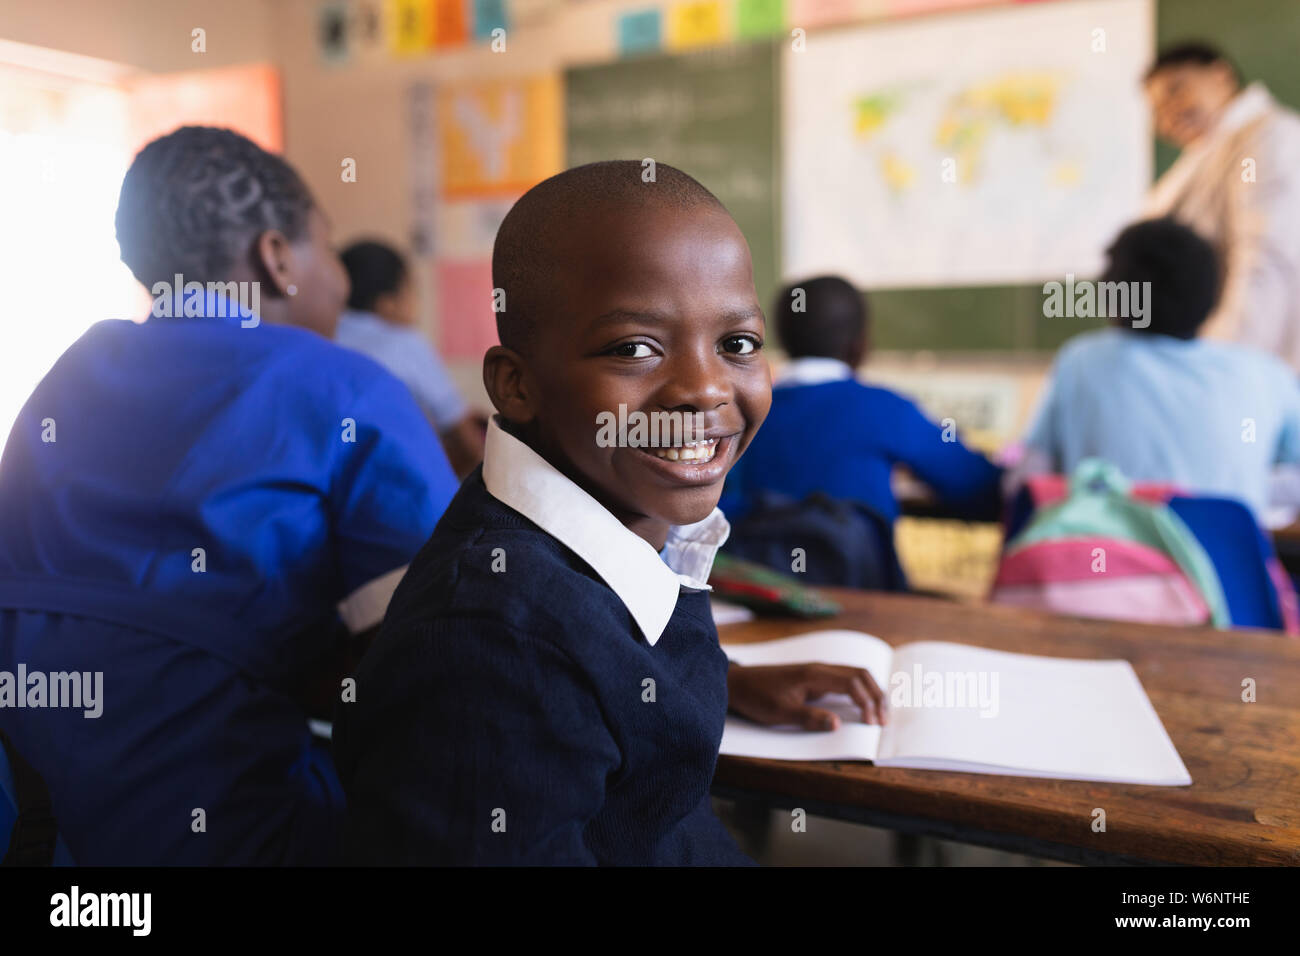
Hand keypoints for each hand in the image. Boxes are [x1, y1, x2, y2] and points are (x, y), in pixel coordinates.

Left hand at [726, 662, 887, 731]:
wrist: (737, 683)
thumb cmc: (757, 698)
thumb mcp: (781, 713)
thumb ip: (810, 718)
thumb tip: (838, 724)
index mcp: (814, 675)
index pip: (853, 683)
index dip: (867, 703)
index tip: (873, 724)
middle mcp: (820, 668)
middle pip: (860, 674)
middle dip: (877, 696)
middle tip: (884, 720)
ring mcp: (817, 671)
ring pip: (854, 674)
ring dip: (871, 691)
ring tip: (880, 713)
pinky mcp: (814, 677)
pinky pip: (844, 679)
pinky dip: (859, 690)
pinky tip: (862, 704)